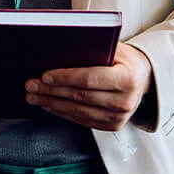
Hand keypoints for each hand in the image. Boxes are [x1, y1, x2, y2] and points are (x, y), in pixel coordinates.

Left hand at [25, 42, 151, 129]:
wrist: (142, 77)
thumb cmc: (123, 58)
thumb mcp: (113, 47)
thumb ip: (91, 49)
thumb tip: (56, 51)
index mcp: (128, 79)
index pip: (89, 79)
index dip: (65, 78)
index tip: (44, 75)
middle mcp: (125, 101)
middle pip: (80, 97)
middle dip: (51, 91)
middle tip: (30, 85)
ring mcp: (119, 117)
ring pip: (78, 111)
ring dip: (51, 103)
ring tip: (33, 96)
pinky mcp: (112, 126)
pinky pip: (81, 119)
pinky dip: (62, 112)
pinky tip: (48, 104)